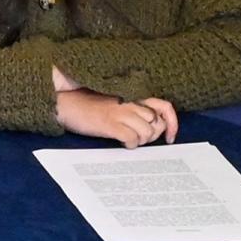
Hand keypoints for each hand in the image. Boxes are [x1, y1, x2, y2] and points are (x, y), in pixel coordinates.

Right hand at [55, 87, 177, 147]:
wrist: (68, 105)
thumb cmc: (91, 107)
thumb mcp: (118, 104)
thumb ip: (135, 111)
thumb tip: (151, 129)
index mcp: (134, 96)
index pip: (165, 107)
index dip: (172, 124)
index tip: (170, 138)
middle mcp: (130, 102)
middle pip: (157, 124)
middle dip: (152, 136)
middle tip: (139, 139)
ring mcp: (121, 113)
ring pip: (147, 132)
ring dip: (141, 141)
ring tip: (129, 140)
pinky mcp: (110, 124)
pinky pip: (132, 139)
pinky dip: (130, 145)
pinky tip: (122, 143)